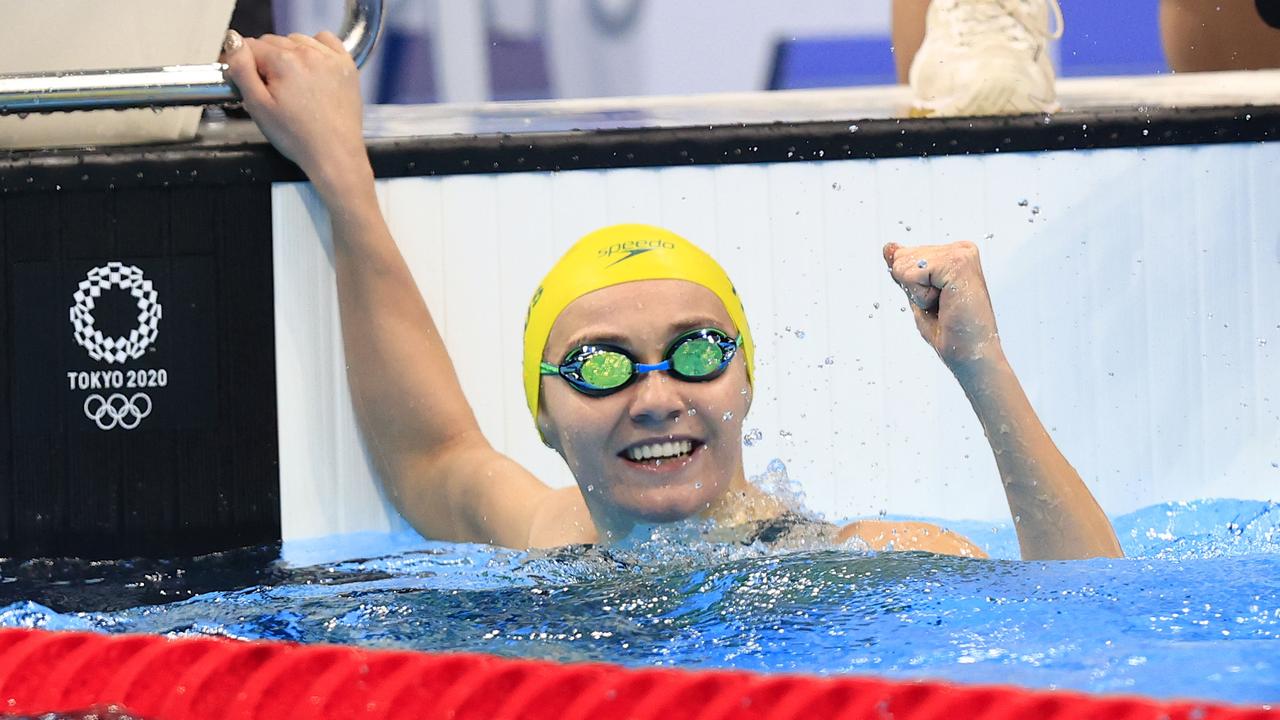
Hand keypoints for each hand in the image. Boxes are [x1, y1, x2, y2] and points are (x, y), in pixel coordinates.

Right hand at [221, 30, 370, 197]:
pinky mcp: (346, 65)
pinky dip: (315, 48)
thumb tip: (233, 41)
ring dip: (289, 54)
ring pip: (297, 40)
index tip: (243, 76)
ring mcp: (330, 58)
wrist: (335, 154)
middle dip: (266, 61)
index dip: (242, 61)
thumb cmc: (298, 137)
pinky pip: (325, 40)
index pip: (251, 46)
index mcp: (285, 62)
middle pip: (273, 42)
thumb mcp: (258, 106)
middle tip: (270, 89)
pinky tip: (311, 68)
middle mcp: (309, 53)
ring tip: (292, 84)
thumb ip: (241, 69)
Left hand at [882, 241, 1002, 371]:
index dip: (910, 286)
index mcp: (954, 253)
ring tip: (945, 306)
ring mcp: (961, 253)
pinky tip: (946, 305)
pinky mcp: (958, 263)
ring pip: (903, 265)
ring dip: (918, 295)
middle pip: (901, 258)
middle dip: (912, 289)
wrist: (972, 355)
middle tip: (942, 307)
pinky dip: (921, 297)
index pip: (903, 256)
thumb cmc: (950, 332)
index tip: (938, 302)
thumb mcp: (918, 296)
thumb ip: (905, 270)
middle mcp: (961, 248)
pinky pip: (912, 274)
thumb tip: (888, 247)